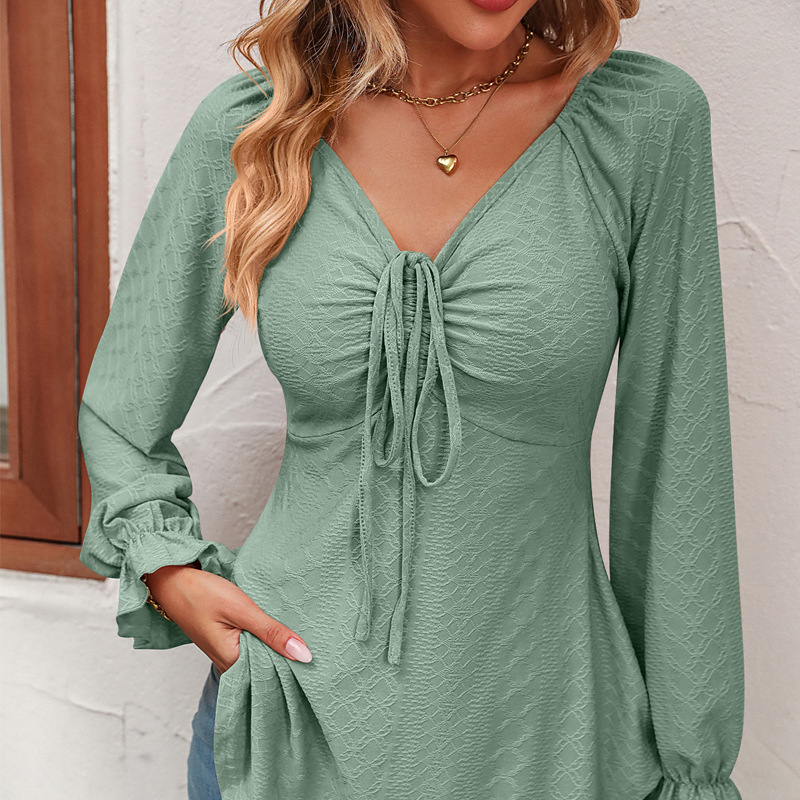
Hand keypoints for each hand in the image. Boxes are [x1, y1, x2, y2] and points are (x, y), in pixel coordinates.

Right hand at [141, 562, 312, 673]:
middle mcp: (229, 665)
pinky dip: (266, 639)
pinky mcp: (227, 642)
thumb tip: (303, 655)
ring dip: (277, 646)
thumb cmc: (201, 593)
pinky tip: (280, 630)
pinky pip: (252, 647)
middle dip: (289, 658)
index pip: (272, 676)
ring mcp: (227, 654)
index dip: (296, 669)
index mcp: (232, 664)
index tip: (320, 663)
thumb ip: (272, 632)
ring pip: (261, 657)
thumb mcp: (242, 610)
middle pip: (267, 668)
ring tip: (305, 637)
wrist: (171, 580)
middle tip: (319, 647)